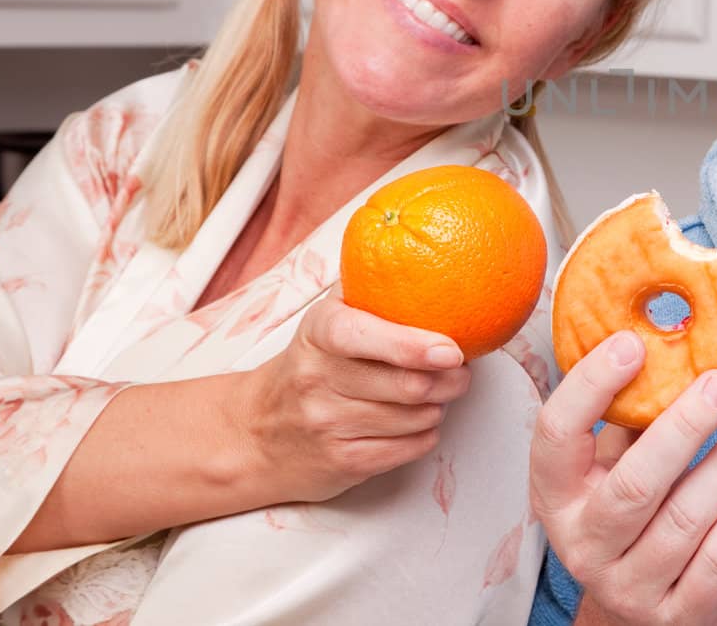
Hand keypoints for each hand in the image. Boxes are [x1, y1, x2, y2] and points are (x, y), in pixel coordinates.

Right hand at [235, 292, 470, 502]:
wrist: (256, 430)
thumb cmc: (310, 364)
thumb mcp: (327, 317)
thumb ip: (370, 285)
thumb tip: (425, 254)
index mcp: (319, 333)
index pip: (362, 336)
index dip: (411, 344)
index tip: (450, 349)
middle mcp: (317, 379)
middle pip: (407, 386)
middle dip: (451, 379)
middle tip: (460, 370)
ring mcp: (327, 424)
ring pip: (415, 418)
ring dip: (439, 406)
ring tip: (435, 393)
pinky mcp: (341, 462)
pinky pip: (408, 449)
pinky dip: (425, 433)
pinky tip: (417, 420)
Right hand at [529, 331, 716, 625]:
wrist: (645, 616)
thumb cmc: (637, 516)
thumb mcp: (616, 466)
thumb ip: (632, 415)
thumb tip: (669, 341)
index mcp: (557, 497)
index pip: (555, 435)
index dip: (590, 385)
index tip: (633, 343)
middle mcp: (583, 546)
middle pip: (634, 483)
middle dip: (685, 426)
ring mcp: (630, 587)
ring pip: (685, 519)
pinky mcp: (679, 616)